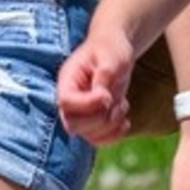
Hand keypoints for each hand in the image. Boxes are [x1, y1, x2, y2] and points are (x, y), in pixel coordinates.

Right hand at [57, 23, 136, 144]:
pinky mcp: (93, 121)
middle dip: (100, 118)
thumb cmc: (111, 49)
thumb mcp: (111, 56)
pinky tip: (124, 121)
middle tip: (115, 101)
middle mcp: (70, 100)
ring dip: (110, 125)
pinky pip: (97, 140)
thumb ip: (105, 74)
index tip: (107, 95)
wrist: (114, 51)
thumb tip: (102, 97)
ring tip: (121, 105)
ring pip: (86, 135)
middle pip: (73, 124)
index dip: (87, 104)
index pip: (65, 102)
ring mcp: (80, 112)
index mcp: (67, 81)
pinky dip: (114, 136)